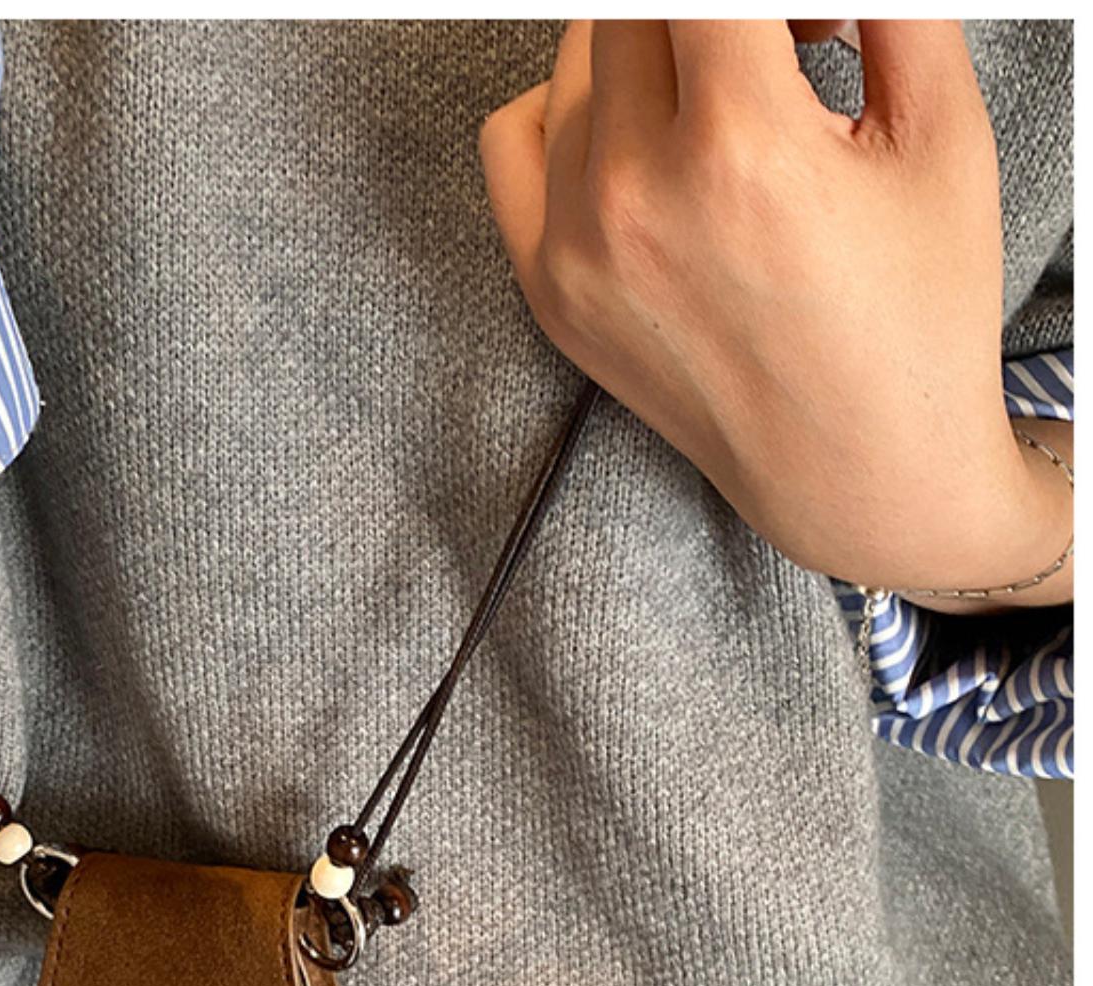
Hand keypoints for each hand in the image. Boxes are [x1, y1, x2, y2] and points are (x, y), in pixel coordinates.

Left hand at [479, 21, 1065, 605]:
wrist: (851, 468)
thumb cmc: (915, 309)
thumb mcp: (941, 132)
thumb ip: (880, 4)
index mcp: (741, 146)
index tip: (796, 26)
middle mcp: (635, 195)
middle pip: (636, 12)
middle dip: (710, 12)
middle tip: (783, 53)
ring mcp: (575, 249)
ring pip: (578, 64)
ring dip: (651, 52)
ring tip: (726, 106)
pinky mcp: (546, 290)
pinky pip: (513, 141)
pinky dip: (567, 111)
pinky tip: (636, 136)